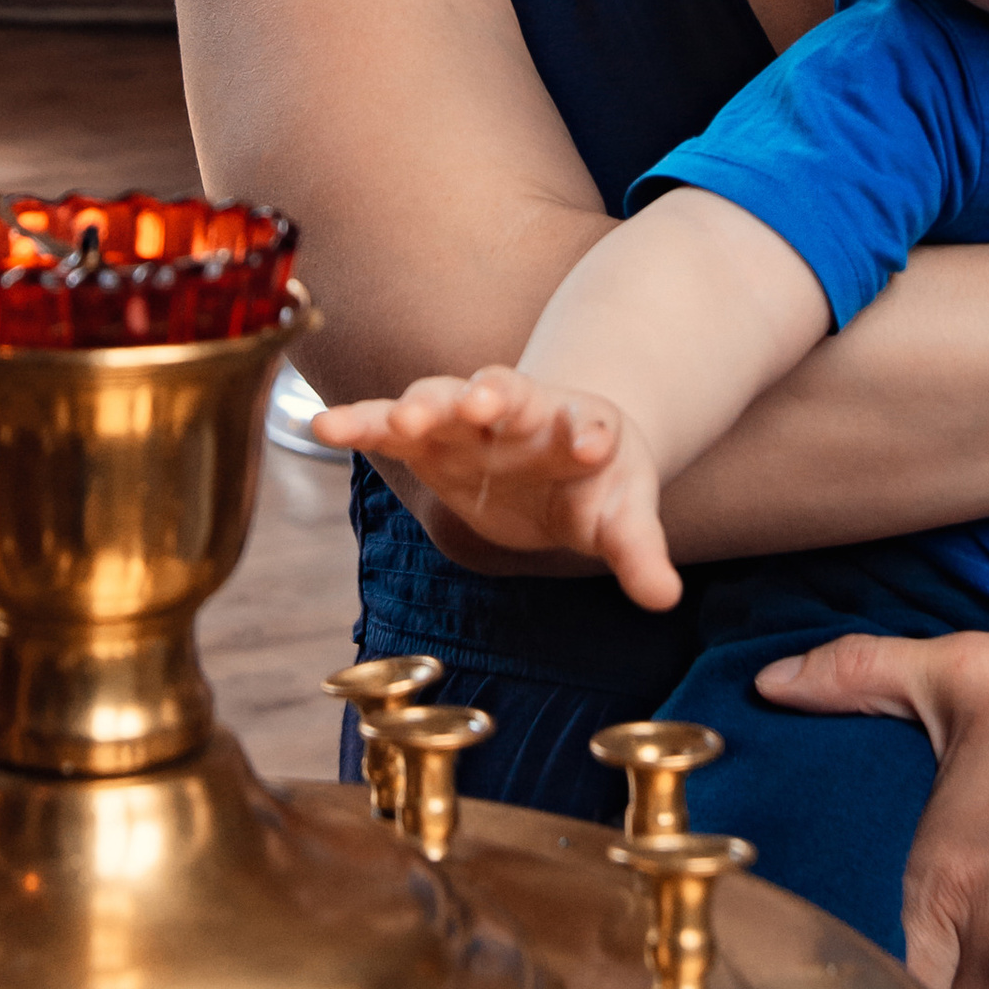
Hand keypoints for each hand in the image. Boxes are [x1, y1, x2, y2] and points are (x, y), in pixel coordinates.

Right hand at [313, 367, 679, 607]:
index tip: (593, 441)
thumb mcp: (620, 514)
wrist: (562, 452)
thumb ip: (637, 549)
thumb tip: (665, 596)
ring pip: (441, 397)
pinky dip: (359, 421)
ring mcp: (468, 416)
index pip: (585, 421)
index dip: (588, 431)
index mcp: (578, 423)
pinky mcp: (426, 433)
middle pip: (505, 392)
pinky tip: (323, 427)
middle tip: (484, 403)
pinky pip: (387, 421)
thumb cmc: (595, 483)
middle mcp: (520, 409)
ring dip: (424, 404)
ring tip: (401, 420)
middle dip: (493, 396)